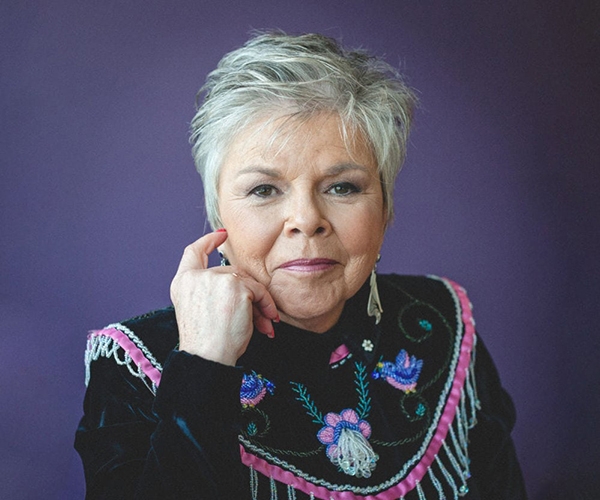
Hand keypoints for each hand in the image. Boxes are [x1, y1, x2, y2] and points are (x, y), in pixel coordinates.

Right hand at [170, 230, 278, 365]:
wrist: (207, 357)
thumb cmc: (206, 344)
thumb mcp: (201, 311)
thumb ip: (212, 292)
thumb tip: (245, 286)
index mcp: (182, 284)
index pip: (192, 252)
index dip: (207, 241)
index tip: (221, 234)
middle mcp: (196, 277)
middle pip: (231, 273)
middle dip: (248, 294)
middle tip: (260, 318)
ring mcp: (215, 278)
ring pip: (246, 282)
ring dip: (259, 303)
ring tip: (265, 324)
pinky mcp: (234, 284)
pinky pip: (258, 290)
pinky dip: (266, 305)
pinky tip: (267, 322)